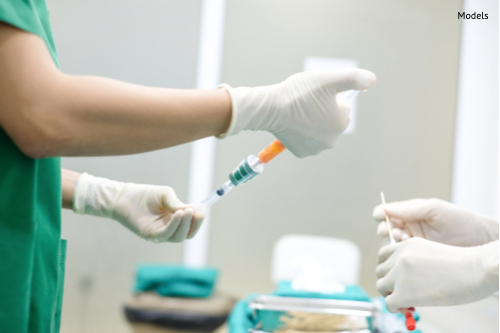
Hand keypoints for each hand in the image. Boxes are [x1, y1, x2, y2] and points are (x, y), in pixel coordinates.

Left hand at [73, 173, 205, 242]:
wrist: (124, 196)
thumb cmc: (144, 194)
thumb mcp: (165, 195)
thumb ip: (177, 203)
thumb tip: (191, 210)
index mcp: (174, 220)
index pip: (190, 226)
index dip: (198, 220)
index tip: (203, 210)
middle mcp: (168, 229)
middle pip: (187, 234)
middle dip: (195, 224)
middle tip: (198, 212)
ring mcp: (159, 234)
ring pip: (178, 236)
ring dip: (185, 224)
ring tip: (187, 211)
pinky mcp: (150, 235)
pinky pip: (166, 235)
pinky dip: (174, 226)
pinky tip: (179, 214)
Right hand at [218, 69, 375, 157]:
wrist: (271, 109)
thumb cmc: (300, 92)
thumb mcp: (329, 78)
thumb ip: (354, 78)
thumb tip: (373, 80)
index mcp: (342, 122)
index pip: (341, 107)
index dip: (328, 97)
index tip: (315, 95)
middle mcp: (333, 140)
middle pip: (330, 121)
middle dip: (321, 112)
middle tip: (305, 103)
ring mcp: (316, 149)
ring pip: (318, 131)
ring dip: (312, 123)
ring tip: (298, 113)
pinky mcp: (302, 153)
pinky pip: (306, 141)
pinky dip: (301, 133)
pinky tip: (293, 124)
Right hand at [373, 198, 497, 246]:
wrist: (478, 240)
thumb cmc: (459, 220)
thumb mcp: (434, 209)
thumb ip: (410, 209)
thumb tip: (386, 209)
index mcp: (411, 212)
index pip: (389, 212)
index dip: (381, 213)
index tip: (379, 216)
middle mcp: (409, 227)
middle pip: (387, 227)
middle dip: (385, 229)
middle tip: (388, 232)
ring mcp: (413, 242)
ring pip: (392, 242)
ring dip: (393, 241)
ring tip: (403, 239)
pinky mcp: (418, 256)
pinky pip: (402, 255)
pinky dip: (400, 253)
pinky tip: (408, 250)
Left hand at [377, 238, 498, 312]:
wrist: (476, 270)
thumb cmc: (462, 265)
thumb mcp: (430, 255)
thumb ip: (413, 263)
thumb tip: (402, 283)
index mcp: (406, 245)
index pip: (383, 256)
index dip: (388, 268)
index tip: (396, 278)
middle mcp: (400, 257)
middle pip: (380, 272)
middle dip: (389, 282)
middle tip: (402, 292)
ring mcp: (400, 274)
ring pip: (381, 286)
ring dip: (391, 295)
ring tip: (406, 301)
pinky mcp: (404, 293)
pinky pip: (389, 303)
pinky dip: (395, 308)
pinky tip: (406, 308)